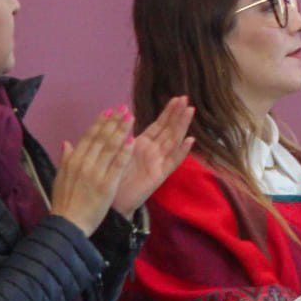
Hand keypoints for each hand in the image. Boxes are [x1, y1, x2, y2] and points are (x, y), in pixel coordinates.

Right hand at [50, 108, 134, 235]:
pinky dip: (124, 152)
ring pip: (109, 148)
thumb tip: (67, 143)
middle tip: (125, 108)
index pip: (88, 137)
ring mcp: (95, 173)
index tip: (110, 110)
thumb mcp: (61, 178)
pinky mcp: (106, 184)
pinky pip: (117, 165)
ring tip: (131, 117)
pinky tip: (133, 140)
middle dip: (113, 122)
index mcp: (72, 161)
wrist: (67, 224)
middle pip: (100, 138)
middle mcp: (83, 163)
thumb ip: (65, 159)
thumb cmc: (65, 202)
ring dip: (121, 130)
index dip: (100, 123)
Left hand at [111, 97, 195, 212]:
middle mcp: (154, 151)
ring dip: (182, 126)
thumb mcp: (114, 152)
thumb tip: (121, 116)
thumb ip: (120, 136)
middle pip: (169, 130)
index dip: (168, 112)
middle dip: (177, 114)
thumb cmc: (111, 177)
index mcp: (142, 144)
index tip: (177, 98)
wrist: (110, 202)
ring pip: (173, 141)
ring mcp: (158, 162)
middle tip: (186, 99)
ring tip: (190, 111)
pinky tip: (190, 140)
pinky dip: (181, 151)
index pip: (159, 125)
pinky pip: (172, 162)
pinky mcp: (160, 175)